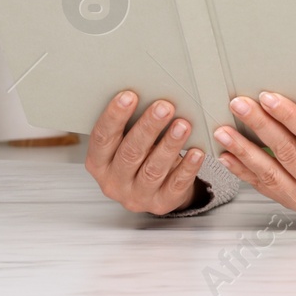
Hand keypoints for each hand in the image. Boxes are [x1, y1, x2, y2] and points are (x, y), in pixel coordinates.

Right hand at [85, 90, 205, 214]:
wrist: (152, 188)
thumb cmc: (137, 154)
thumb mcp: (125, 141)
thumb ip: (130, 124)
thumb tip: (149, 91)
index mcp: (98, 163)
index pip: (102, 138)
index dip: (114, 116)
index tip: (129, 95)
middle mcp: (113, 182)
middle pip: (130, 153)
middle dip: (148, 128)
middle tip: (164, 106)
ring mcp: (137, 196)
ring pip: (153, 169)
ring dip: (169, 145)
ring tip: (183, 125)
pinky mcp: (161, 203)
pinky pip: (175, 185)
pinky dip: (187, 167)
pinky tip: (196, 151)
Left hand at [214, 91, 295, 216]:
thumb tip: (280, 96)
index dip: (289, 115)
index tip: (267, 97)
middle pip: (288, 152)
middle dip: (259, 125)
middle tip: (239, 105)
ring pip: (270, 172)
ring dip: (243, 150)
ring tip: (223, 132)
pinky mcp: (293, 206)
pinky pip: (263, 187)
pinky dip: (243, 170)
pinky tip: (227, 156)